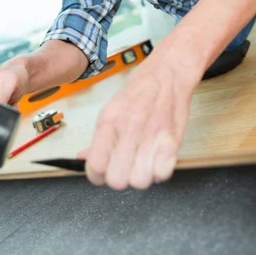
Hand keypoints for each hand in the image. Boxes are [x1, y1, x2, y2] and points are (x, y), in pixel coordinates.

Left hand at [80, 53, 199, 189]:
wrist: (168, 72)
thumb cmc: (140, 89)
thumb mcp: (112, 108)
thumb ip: (99, 137)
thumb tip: (83, 158)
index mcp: (109, 120)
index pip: (95, 165)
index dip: (97, 176)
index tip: (102, 174)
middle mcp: (128, 128)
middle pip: (117, 180)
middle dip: (119, 178)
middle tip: (123, 168)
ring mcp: (151, 135)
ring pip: (140, 182)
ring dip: (140, 177)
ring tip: (141, 163)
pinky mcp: (172, 139)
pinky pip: (163, 174)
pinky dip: (160, 172)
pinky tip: (156, 160)